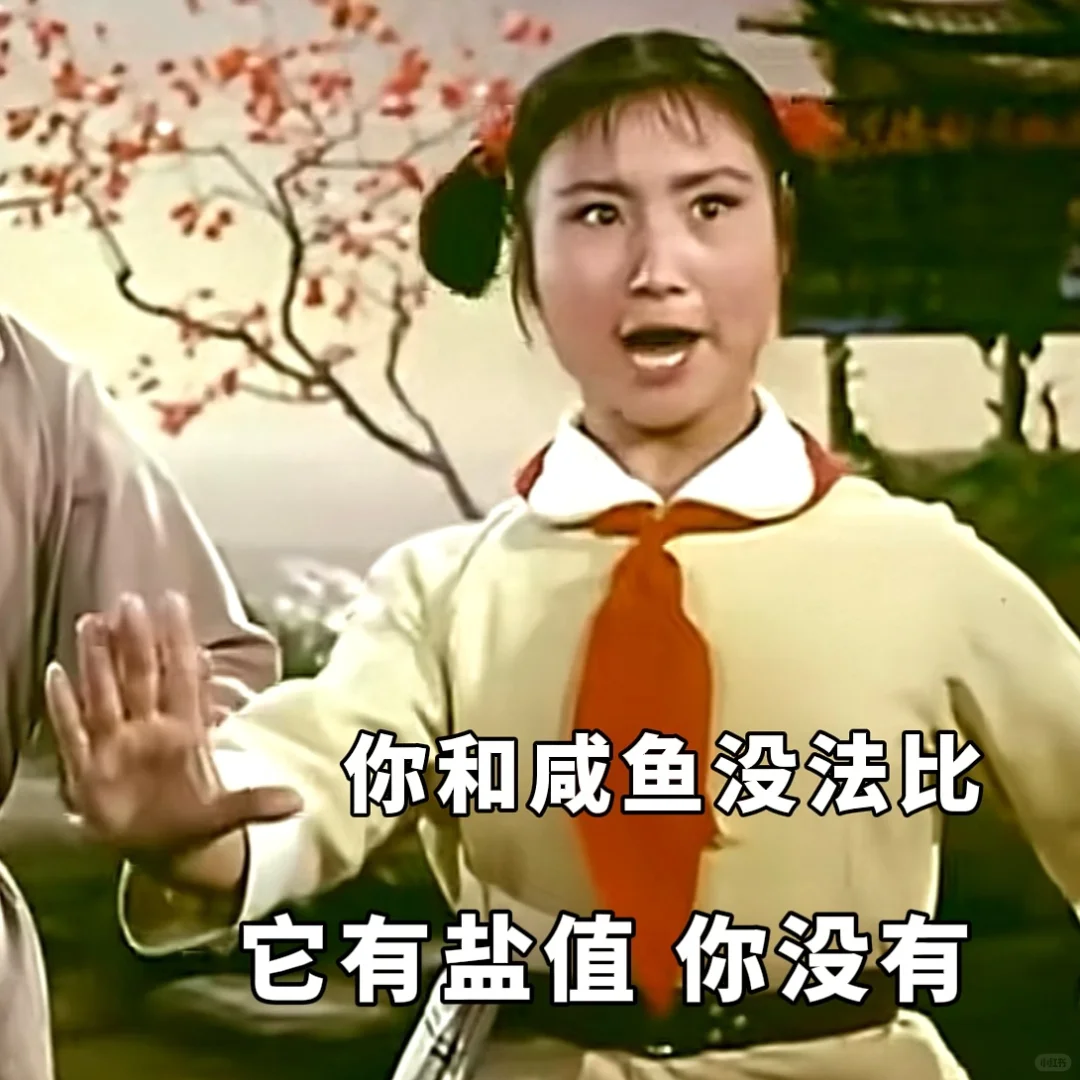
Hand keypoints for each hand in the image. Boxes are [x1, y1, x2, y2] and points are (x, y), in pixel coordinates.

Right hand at [45, 591, 301, 870]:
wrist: (163, 850)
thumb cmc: (194, 821)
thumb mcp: (228, 814)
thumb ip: (256, 804)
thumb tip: (299, 803)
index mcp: (187, 732)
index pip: (183, 677)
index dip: (179, 642)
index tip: (174, 603)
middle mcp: (150, 730)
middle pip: (142, 678)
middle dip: (137, 642)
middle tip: (130, 601)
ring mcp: (118, 747)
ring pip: (106, 694)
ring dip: (98, 661)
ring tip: (91, 622)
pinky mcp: (89, 771)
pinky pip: (74, 733)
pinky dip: (64, 706)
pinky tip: (56, 674)